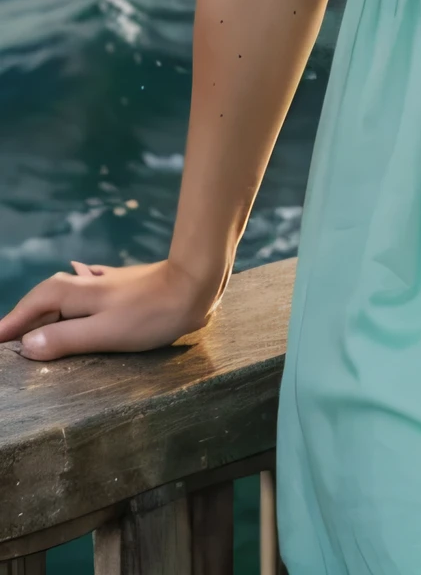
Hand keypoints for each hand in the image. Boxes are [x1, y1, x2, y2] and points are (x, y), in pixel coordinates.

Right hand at [0, 257, 224, 360]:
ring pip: (63, 297)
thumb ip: (64, 339)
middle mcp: (84, 284)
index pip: (30, 307)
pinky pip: (84, 294)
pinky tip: (73, 296)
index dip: (9, 325)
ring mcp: (103, 284)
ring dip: (45, 313)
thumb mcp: (103, 332)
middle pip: (43, 301)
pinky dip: (70, 302)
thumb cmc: (150, 313)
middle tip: (7, 342)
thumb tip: (26, 345)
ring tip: (30, 330)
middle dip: (23, 319)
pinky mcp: (120, 288)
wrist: (194, 284)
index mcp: (74, 293)